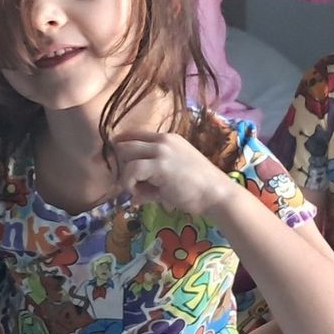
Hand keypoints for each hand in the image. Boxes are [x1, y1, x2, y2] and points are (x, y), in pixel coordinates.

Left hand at [114, 129, 238, 219]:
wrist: (217, 194)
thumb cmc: (199, 189)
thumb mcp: (172, 181)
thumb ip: (150, 185)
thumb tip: (133, 198)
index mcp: (168, 139)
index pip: (135, 134)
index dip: (122, 145)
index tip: (116, 158)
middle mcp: (163, 140)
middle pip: (126, 143)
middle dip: (122, 163)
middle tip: (128, 182)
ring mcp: (161, 151)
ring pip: (126, 155)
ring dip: (125, 175)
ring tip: (136, 191)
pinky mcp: (159, 165)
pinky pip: (131, 170)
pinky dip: (129, 183)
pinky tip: (137, 194)